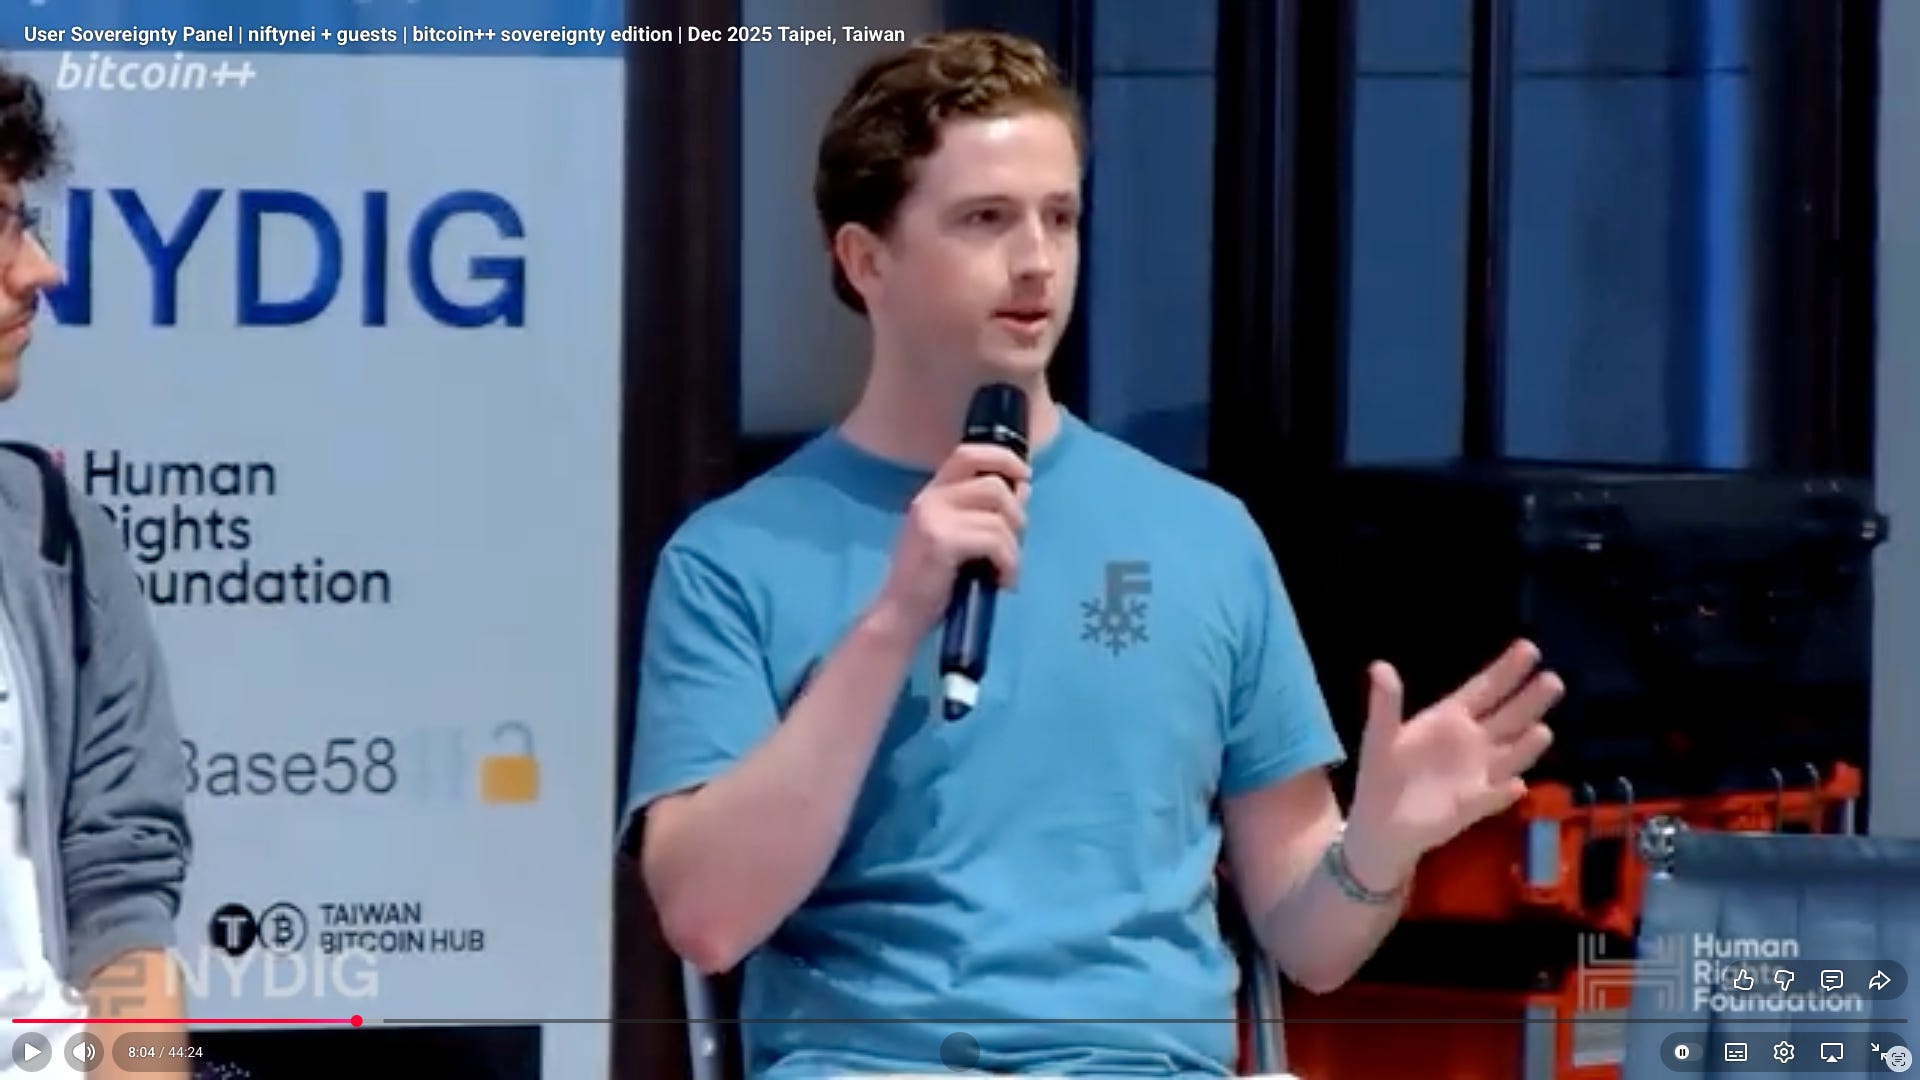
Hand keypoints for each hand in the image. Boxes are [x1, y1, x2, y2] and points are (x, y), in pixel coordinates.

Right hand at [869, 442, 1030, 637]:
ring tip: (1006, 572)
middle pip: (993, 484)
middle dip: (1017, 515)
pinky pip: (995, 542)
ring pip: (999, 517)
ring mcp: (933, 519)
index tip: (1024, 477)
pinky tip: (1002, 583)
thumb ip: (986, 513)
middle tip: (1014, 546)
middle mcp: (930, 499)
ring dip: (1014, 548)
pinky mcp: (941, 542)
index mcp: (932, 494)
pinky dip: (1009, 564)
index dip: (1003, 459)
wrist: (899, 618)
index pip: (968, 454)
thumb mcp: (958, 540)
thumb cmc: (931, 584)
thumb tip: (1022, 488)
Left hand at [1342, 640, 1562, 889]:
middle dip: (1530, 699)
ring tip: (1543, 730)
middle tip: (1553, 680)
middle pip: (1508, 716)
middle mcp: (1472, 742)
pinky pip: (1492, 797)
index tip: (1529, 648)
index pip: (1484, 689)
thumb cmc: (1382, 773)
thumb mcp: (1380, 735)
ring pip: (1510, 755)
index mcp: (1449, 719)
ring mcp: (1478, 773)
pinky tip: (1517, 785)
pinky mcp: (1474, 805)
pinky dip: (1504, 792)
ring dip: (1526, 745)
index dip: (1505, 670)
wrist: (1380, 824)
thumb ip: (1385, 703)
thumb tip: (1379, 666)